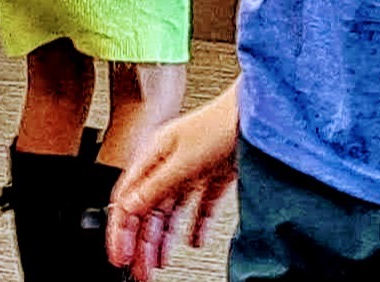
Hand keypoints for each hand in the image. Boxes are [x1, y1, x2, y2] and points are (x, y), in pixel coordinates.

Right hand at [106, 86, 240, 273]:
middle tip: (140, 269)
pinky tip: (193, 240)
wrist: (259, 112)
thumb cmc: (221, 123)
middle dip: (141, 242)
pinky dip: (194, 226)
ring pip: (169, 213)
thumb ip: (154, 187)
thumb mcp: (182, 161)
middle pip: (146, 210)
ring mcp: (190, 170)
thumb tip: (128, 208)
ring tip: (160, 262)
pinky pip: (198, 208)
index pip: (126, 199)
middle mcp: (168, 163)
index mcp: (152, 156)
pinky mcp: (213, 176)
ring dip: (162, 239)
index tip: (120, 255)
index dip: (120, 229)